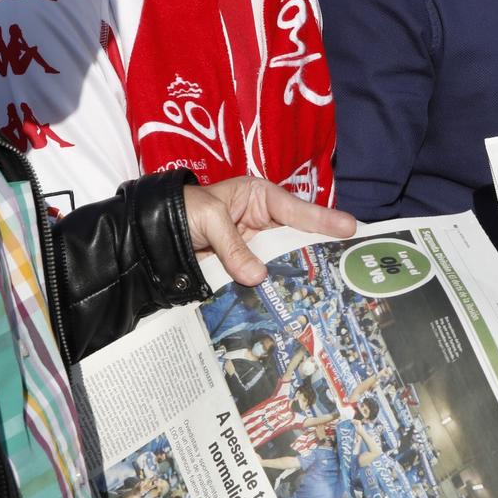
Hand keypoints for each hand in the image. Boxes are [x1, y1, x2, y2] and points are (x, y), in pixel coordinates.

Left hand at [183, 177, 356, 286]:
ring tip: (329, 285)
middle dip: (320, 249)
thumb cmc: (180, 211)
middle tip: (349, 260)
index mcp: (259, 197)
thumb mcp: (209, 218)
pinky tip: (292, 300)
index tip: (350, 227)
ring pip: (284, 262)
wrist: (147, 237)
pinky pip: (263, 281)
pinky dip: (275, 290)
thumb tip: (257, 276)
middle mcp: (263, 223)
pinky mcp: (243, 271)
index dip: (323, 219)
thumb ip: (234, 247)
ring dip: (299, 274)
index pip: (296, 209)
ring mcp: (255, 249)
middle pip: (297, 238)